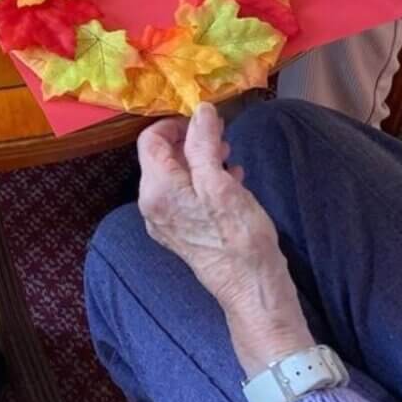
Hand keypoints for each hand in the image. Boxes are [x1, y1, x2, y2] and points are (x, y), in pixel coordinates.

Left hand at [138, 104, 311, 376]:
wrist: (252, 290)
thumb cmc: (238, 235)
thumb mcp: (221, 182)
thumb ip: (204, 143)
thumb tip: (200, 110)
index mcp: (155, 189)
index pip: (150, 140)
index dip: (175, 124)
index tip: (205, 122)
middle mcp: (152, 205)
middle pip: (162, 157)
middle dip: (191, 142)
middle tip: (223, 140)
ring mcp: (165, 221)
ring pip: (177, 176)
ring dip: (201, 161)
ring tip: (230, 160)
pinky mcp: (182, 233)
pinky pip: (186, 196)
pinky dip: (205, 182)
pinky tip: (232, 182)